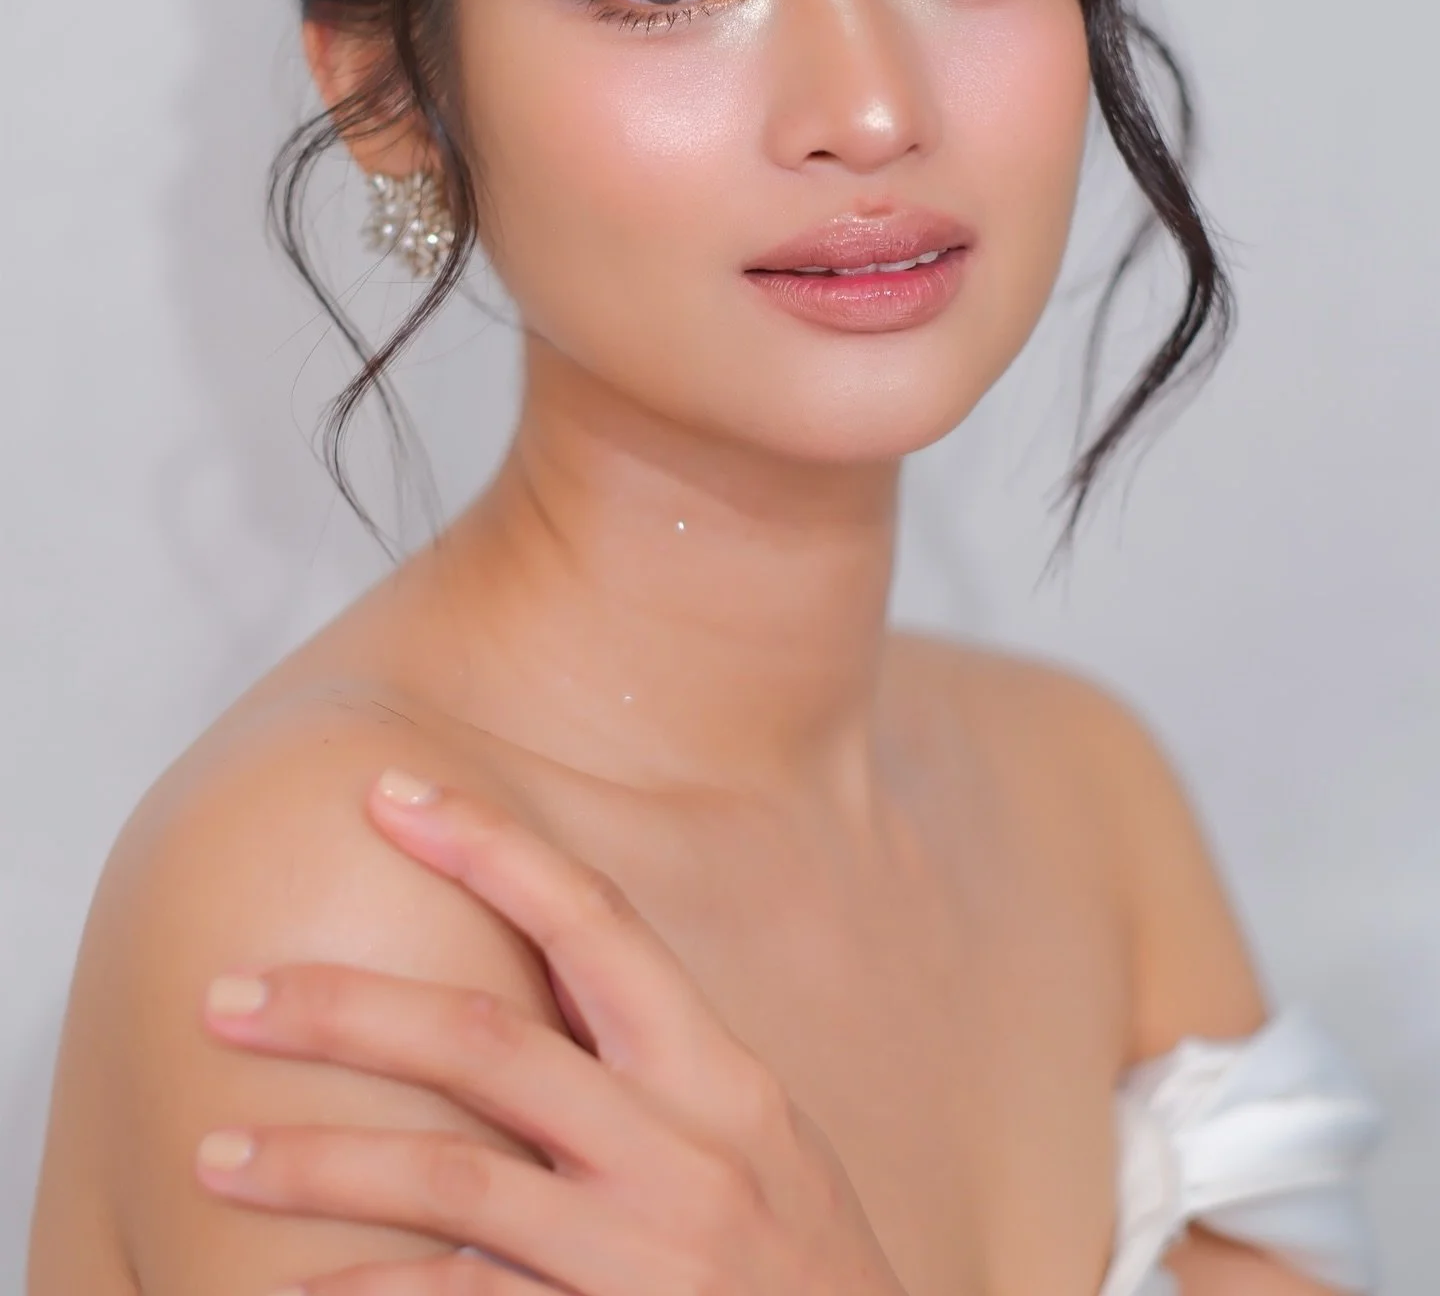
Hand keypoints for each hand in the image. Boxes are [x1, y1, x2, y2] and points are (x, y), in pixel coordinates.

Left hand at [196, 767, 907, 1295]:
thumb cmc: (799, 1265)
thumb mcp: (753, 1142)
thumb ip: (652, 1067)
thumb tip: (523, 978)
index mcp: (718, 1073)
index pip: (593, 920)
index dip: (490, 845)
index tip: (390, 794)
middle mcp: (681, 1146)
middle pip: (486, 1038)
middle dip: (344, 1007)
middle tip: (227, 996)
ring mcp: (642, 1251)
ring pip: (451, 1174)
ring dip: (317, 1161)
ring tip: (213, 1154)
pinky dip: (372, 1290)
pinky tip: (297, 1285)